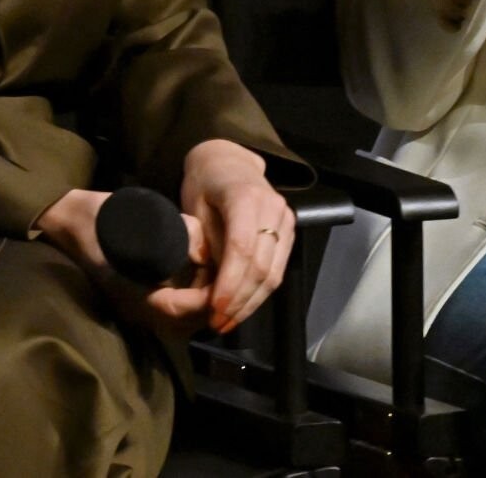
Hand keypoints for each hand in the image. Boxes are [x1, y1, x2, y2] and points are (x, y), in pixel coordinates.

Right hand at [32, 188, 215, 335]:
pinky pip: (170, 312)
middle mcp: (135, 309)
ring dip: (201, 303)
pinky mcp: (135, 302)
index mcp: (133, 294)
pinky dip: (190, 300)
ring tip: (215, 274)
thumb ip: (179, 235)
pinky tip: (199, 276)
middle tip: (228, 275)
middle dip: (210, 302)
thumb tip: (205, 252)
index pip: (181, 309)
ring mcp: (133, 308)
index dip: (208, 296)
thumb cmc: (102, 217)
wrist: (67, 219)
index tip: (225, 274)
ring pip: (179, 321)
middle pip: (184, 322)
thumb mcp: (144, 220)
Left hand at [181, 140, 293, 334]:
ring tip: (227, 322)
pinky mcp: (290, 232)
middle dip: (239, 300)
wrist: (228, 164)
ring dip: (250, 303)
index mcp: (246, 197)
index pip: (242, 248)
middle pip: (260, 266)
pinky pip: (277, 270)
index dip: (230, 282)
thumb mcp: (195, 208)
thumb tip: (211, 281)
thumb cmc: (205, 184)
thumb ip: (204, 242)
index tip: (214, 307)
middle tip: (216, 322)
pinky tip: (242, 307)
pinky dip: (259, 293)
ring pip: (273, 274)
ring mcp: (286, 220)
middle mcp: (273, 208)